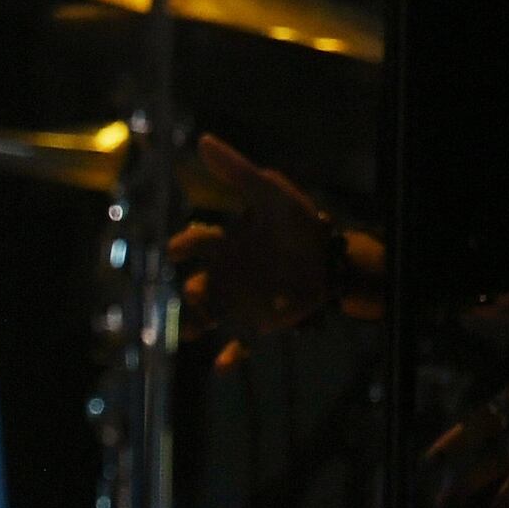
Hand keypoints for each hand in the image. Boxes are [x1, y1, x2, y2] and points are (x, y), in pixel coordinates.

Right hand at [172, 135, 345, 360]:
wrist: (332, 257)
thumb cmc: (299, 222)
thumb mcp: (270, 192)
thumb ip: (237, 171)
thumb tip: (203, 140)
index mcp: (225, 243)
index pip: (195, 244)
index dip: (183, 246)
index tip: (176, 250)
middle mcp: (225, 273)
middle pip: (195, 285)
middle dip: (189, 291)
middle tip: (194, 292)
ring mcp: (239, 300)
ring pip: (207, 315)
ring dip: (196, 324)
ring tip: (193, 330)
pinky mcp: (260, 323)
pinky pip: (240, 344)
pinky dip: (230, 357)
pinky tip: (221, 367)